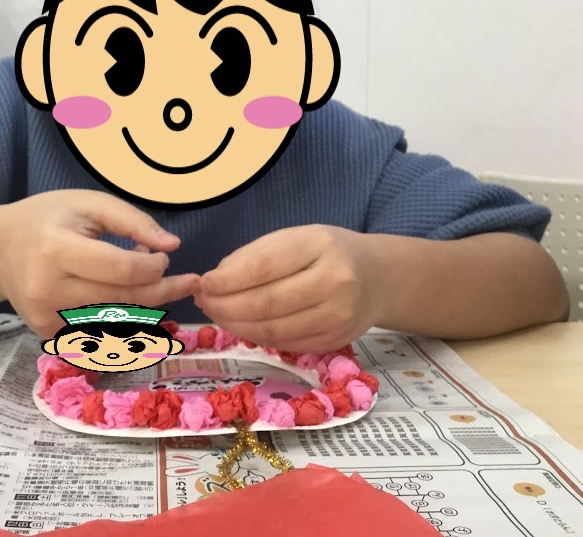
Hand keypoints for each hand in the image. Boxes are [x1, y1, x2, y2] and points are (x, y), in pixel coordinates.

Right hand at [0, 190, 199, 336]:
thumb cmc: (47, 219)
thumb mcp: (88, 204)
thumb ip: (132, 221)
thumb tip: (172, 246)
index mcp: (56, 250)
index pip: (120, 270)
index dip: (153, 267)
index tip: (164, 257)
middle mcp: (47, 289)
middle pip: (122, 301)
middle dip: (160, 291)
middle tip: (186, 281)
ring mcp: (45, 317)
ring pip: (115, 321)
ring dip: (143, 304)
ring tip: (146, 280)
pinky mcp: (47, 334)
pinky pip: (99, 330)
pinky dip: (120, 317)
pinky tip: (120, 295)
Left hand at [196, 226, 383, 352]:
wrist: (379, 278)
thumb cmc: (328, 252)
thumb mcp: (295, 237)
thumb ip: (254, 256)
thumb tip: (214, 282)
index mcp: (320, 246)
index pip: (264, 267)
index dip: (227, 280)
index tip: (203, 283)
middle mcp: (335, 283)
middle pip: (265, 304)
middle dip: (225, 306)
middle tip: (203, 302)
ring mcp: (338, 317)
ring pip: (272, 330)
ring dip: (235, 325)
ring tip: (216, 314)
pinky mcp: (334, 342)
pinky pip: (284, 344)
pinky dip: (256, 337)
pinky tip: (241, 325)